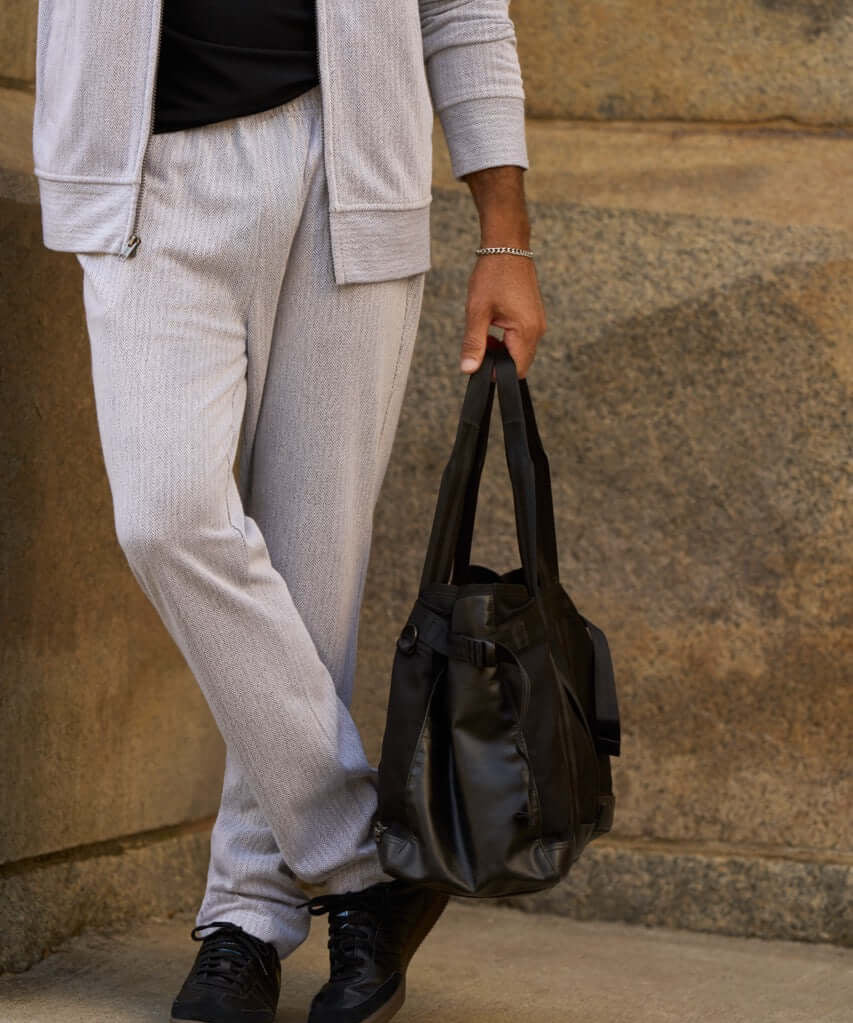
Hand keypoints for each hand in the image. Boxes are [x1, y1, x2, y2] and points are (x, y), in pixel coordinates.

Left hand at [460, 253, 545, 379]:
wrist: (507, 247)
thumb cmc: (493, 275)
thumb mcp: (477, 312)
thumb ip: (474, 344)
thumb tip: (469, 369)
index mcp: (526, 331)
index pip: (516, 370)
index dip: (496, 372)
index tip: (481, 360)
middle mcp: (537, 330)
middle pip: (519, 363)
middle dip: (498, 360)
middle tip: (481, 341)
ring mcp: (537, 323)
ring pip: (519, 351)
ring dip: (501, 349)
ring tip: (486, 329)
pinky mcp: (534, 317)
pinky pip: (522, 338)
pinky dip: (507, 339)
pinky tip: (495, 323)